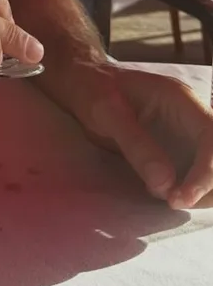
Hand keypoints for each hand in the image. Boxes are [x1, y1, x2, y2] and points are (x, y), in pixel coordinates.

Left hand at [59, 60, 212, 208]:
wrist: (85, 84)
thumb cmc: (93, 91)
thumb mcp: (106, 112)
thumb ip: (135, 144)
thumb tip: (165, 184)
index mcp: (180, 100)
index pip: (211, 137)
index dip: (205, 172)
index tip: (179, 197)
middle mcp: (192, 118)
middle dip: (207, 186)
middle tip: (174, 201)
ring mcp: (187, 135)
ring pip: (212, 169)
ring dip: (201, 192)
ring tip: (168, 199)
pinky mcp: (178, 150)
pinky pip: (196, 174)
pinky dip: (189, 190)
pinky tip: (165, 194)